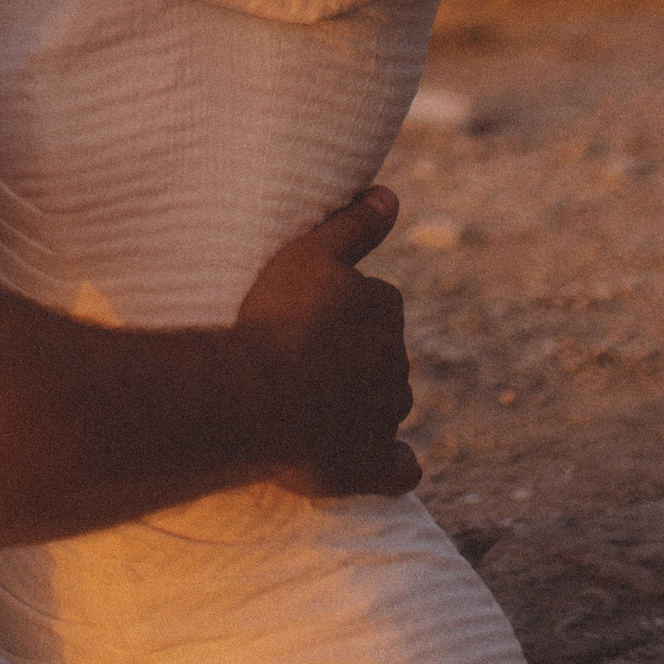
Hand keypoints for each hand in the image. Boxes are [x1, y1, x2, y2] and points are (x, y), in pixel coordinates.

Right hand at [233, 187, 418, 501]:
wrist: (264, 397)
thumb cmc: (278, 320)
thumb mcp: (308, 256)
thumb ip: (353, 225)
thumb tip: (391, 195)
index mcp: (384, 309)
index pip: (379, 302)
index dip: (349, 309)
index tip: (315, 317)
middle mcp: (396, 362)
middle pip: (383, 355)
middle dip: (357, 357)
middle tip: (308, 361)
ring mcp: (389, 417)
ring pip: (389, 406)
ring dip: (366, 406)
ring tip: (317, 408)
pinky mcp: (376, 465)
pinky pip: (399, 468)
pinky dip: (391, 464)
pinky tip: (373, 461)